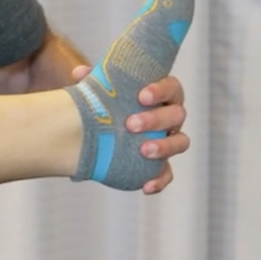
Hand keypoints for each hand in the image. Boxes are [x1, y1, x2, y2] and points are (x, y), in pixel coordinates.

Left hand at [67, 66, 187, 193]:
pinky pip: (168, 173)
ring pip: (180, 143)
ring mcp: (169, 141)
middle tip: (131, 124)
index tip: (142, 96)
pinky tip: (146, 186)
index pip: (172, 88)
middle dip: (156, 119)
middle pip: (176, 115)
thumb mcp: (101, 91)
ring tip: (144, 150)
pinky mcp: (161, 164)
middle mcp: (170, 117)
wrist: (101, 131)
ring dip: (164, 147)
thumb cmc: (109, 104)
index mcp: (161, 95)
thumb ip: (94, 81)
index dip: (161, 91)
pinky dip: (160, 180)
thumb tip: (80, 73)